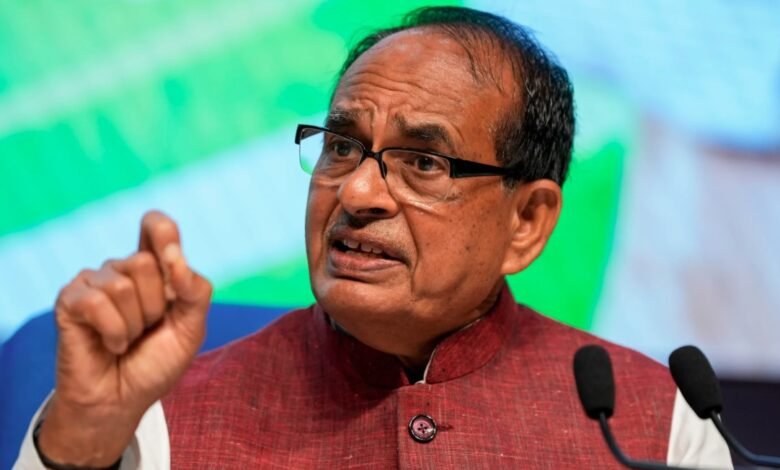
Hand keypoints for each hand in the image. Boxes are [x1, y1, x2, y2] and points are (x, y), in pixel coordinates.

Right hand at [37, 211, 211, 466]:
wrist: (123, 401)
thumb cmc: (156, 364)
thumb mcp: (191, 329)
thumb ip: (196, 291)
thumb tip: (178, 259)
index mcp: (156, 270)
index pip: (157, 227)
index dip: (162, 231)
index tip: (167, 247)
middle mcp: (123, 269)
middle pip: (146, 261)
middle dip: (156, 306)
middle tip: (147, 330)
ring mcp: (94, 282)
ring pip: (123, 285)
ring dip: (134, 324)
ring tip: (127, 340)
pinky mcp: (70, 300)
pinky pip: (97, 302)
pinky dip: (113, 332)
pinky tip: (111, 345)